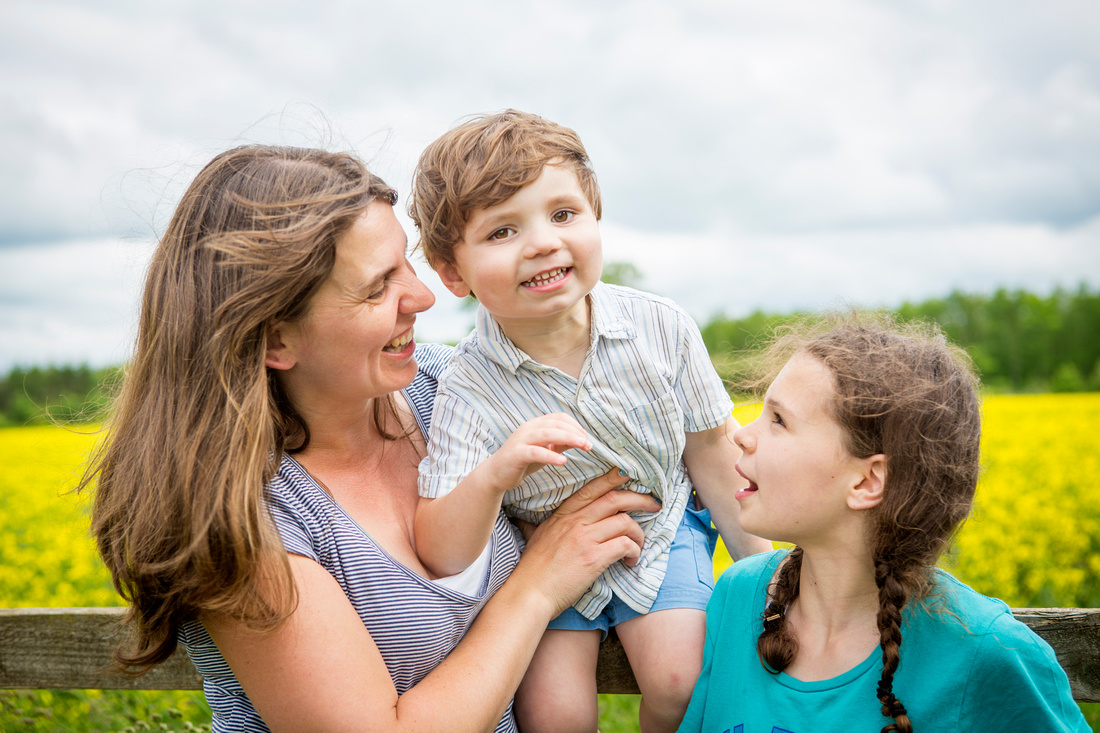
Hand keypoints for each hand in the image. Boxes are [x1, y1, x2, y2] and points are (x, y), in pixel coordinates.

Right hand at [485, 413, 591, 490]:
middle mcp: (528, 428)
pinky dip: (550, 455)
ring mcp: (521, 440)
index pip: (558, 418)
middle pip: (555, 424)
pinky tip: (563, 461)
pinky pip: (535, 452)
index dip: (575, 426)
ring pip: (547, 434)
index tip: (586, 438)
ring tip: (582, 446)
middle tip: (589, 444)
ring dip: (567, 438)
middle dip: (575, 432)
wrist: (496, 474)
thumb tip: (581, 439)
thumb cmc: (523, 461)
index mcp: (535, 425)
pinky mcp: (516, 454)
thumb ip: (560, 444)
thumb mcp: (545, 450)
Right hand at [509, 469, 659, 616]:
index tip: (630, 475)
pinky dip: (634, 551)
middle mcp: (575, 522)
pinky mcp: (593, 558)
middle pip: (615, 499)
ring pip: (625, 522)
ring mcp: (584, 538)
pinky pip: (625, 544)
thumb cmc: (531, 570)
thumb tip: (523, 519)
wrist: (529, 593)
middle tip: (654, 504)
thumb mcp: (533, 537)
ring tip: (639, 545)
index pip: (592, 488)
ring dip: (639, 533)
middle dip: (640, 499)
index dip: (614, 478)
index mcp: (562, 515)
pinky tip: (630, 561)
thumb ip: (534, 524)